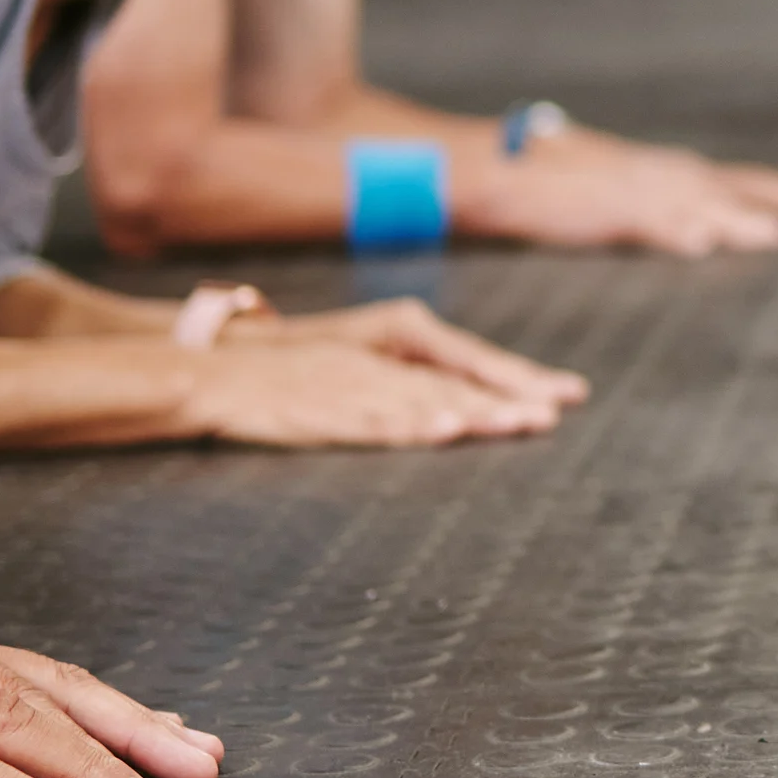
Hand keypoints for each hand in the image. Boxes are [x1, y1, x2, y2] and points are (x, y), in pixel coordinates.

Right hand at [185, 339, 565, 447]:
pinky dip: (415, 425)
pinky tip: (445, 430)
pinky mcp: (330, 413)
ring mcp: (356, 388)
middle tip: (556, 412)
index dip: (512, 381)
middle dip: (506, 400)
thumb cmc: (280, 377)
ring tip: (519, 423)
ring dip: (475, 414)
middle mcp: (378, 364)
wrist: (216, 372)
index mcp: (385, 347)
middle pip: (455, 383)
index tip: (561, 395)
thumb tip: (445, 404)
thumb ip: (392, 385)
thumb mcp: (343, 368)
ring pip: (427, 401)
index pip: (462, 365)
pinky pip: (381, 422)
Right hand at [470, 136, 777, 255]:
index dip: (767, 187)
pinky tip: (698, 244)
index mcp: (647, 169)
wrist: (480, 167)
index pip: (718, 177)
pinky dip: (670, 228)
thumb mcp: (596, 187)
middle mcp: (644, 171)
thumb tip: (686, 228)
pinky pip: (639, 219)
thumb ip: (640, 205)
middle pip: (719, 183)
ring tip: (774, 235)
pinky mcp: (592, 206)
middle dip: (771, 195)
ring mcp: (620, 187)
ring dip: (731, 217)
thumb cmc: (530, 179)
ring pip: (690, 201)